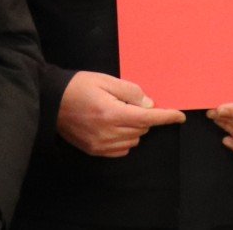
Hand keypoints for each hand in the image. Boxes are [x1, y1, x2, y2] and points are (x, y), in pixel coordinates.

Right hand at [56, 71, 185, 156]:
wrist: (51, 101)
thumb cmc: (80, 86)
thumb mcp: (107, 81)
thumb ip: (132, 93)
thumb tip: (150, 105)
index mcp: (111, 114)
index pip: (147, 118)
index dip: (166, 117)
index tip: (180, 116)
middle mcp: (107, 133)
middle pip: (142, 129)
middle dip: (144, 117)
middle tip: (128, 103)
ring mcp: (100, 145)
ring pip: (133, 140)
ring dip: (135, 128)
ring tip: (118, 113)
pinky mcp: (94, 151)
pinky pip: (121, 149)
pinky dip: (125, 139)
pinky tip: (114, 127)